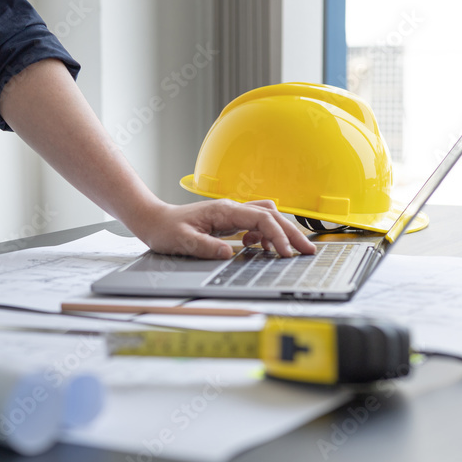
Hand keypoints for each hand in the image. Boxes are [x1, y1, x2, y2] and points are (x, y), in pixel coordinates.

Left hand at [129, 199, 316, 258]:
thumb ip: (206, 246)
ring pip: (267, 217)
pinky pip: (256, 223)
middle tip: (307, 251)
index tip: (285, 253)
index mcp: (224, 210)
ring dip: (281, 232)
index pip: (261, 219)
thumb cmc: (165, 228)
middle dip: (291, 233)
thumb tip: (230, 252)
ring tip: (289, 251)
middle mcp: (231, 208)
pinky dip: (265, 235)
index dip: (277, 235)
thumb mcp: (182, 240)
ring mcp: (232, 214)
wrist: (154, 220)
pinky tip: (259, 247)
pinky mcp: (229, 221)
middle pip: (271, 216)